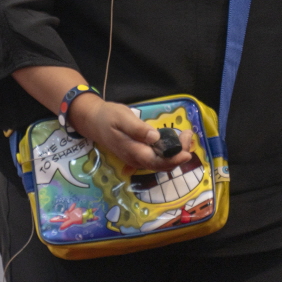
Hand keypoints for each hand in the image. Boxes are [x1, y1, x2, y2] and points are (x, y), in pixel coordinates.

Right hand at [69, 94, 194, 172]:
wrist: (93, 122)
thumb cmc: (108, 117)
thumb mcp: (121, 117)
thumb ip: (137, 129)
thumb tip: (155, 137)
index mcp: (133, 151)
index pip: (157, 161)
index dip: (173, 159)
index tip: (186, 151)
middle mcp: (136, 160)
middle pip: (162, 164)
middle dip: (179, 153)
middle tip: (188, 134)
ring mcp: (137, 159)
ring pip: (161, 162)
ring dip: (176, 152)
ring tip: (186, 135)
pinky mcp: (139, 155)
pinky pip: (157, 158)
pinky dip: (169, 151)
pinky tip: (175, 139)